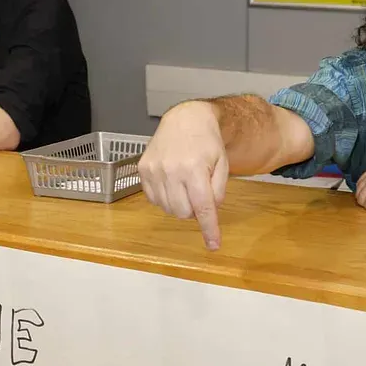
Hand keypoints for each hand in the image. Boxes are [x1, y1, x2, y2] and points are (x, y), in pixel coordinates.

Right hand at [137, 101, 229, 250]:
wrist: (185, 120)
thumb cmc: (207, 143)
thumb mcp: (223, 164)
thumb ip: (218, 191)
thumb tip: (209, 213)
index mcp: (194, 168)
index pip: (203, 207)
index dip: (209, 229)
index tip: (213, 245)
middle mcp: (171, 170)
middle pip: (183, 212)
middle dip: (194, 210)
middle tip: (199, 193)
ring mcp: (154, 170)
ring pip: (168, 209)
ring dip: (180, 204)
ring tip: (185, 185)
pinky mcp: (143, 170)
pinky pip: (154, 200)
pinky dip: (166, 198)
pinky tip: (172, 182)